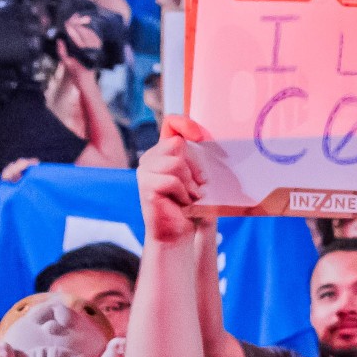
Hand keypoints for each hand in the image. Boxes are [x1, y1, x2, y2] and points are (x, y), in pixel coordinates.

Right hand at [140, 124, 212, 245]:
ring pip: (176, 163)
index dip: (185, 123)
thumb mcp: (200, 177)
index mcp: (165, 152)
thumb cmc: (193, 205)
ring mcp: (145, 171)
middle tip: (198, 186)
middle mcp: (151, 157)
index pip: (171, 123)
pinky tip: (184, 203)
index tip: (201, 136)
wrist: (179, 234)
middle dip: (195, 166)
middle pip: (177, 144)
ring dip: (190, 183)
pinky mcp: (145, 185)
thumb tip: (211, 141)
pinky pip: (172, 181)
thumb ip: (200, 158)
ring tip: (191, 197)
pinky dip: (184, 194)